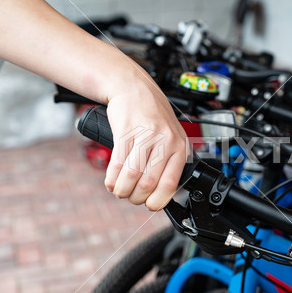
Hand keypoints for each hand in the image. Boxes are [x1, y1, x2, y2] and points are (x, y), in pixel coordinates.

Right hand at [104, 75, 187, 209]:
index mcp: (180, 146)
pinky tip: (112, 182)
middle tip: (131, 197)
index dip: (157, 201)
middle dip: (136, 198)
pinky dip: (112, 179)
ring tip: (120, 190)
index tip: (150, 205)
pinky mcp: (126, 131)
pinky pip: (117, 164)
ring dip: (122, 190)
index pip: (170, 183)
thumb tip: (160, 194)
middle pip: (149, 183)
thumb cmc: (153, 117)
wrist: (134, 88)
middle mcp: (165, 141)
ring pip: (132, 176)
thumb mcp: (171, 137)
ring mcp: (145, 135)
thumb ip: (169, 162)